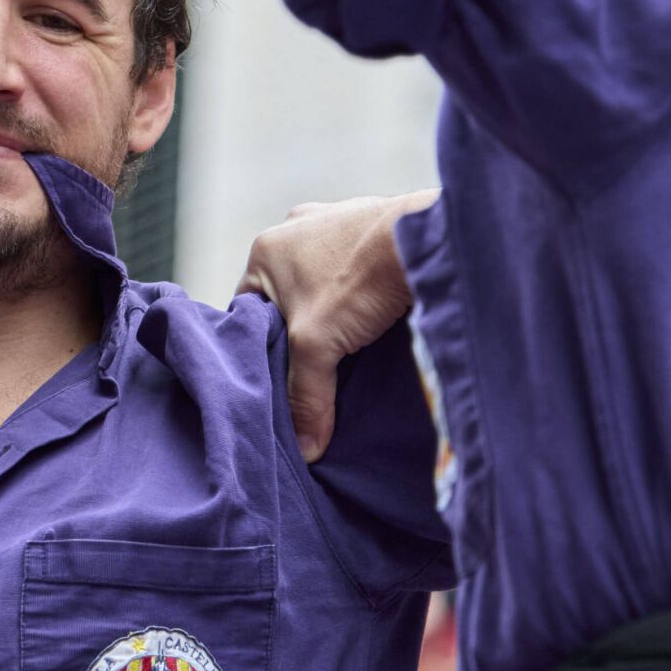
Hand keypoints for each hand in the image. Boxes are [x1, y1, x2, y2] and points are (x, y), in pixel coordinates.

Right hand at [239, 190, 437, 461]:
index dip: (259, 345)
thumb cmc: (357, 281)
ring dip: (331, 307)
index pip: (246, 309)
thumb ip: (305, 397)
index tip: (280, 375)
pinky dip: (360, 289)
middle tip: (316, 362)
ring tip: (348, 341)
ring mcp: (333, 221)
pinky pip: (354, 265)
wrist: (424, 239)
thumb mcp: (317, 345)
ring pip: (320, 279)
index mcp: (264, 249)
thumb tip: (305, 449)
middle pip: (284, 294)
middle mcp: (294, 228)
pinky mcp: (370, 223)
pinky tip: (375, 313)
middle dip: (298, 327)